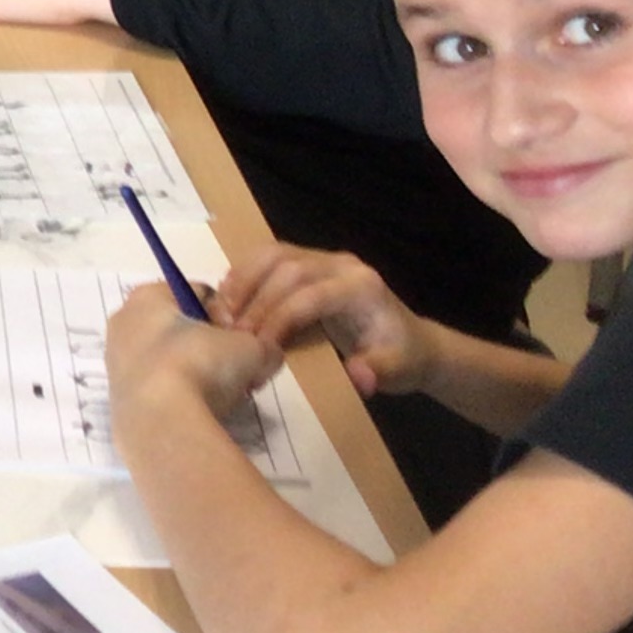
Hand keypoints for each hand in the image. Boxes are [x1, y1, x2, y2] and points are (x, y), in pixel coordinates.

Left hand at [107, 279, 281, 437]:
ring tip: (222, 395)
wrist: (161, 420)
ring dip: (196, 374)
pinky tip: (199, 411)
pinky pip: (157, 389)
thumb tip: (266, 356)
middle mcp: (124, 322)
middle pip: (180, 329)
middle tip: (236, 369)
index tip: (243, 338)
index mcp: (148, 296)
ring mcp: (115, 362)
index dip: (227, 315)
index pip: (197, 294)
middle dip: (210, 347)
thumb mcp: (251, 349)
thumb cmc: (202, 364)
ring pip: (168, 361)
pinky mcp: (117, 398)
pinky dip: (178, 396)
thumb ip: (262, 345)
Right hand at [217, 246, 435, 398]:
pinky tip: (228, 299)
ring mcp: (324, 258)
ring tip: (220, 313)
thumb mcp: (396, 371)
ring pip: (273, 254)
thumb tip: (359, 378)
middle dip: (255, 301)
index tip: (257, 348)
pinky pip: (270, 256)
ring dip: (242, 281)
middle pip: (287, 268)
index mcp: (362, 287)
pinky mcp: (308, 261)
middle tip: (231, 334)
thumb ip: (376, 372)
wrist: (411, 342)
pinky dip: (244, 273)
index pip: (311, 294)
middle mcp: (342, 264)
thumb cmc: (400, 358)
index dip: (279, 318)